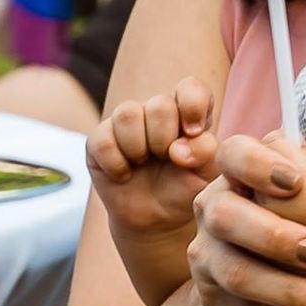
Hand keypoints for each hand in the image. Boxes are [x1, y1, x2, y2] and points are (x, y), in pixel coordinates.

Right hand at [87, 77, 218, 240]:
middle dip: (165, 139)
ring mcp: (125, 122)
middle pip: (159, 104)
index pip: (190, 88)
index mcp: (187, 112)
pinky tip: (124, 175)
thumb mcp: (206, 173)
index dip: (192, 106)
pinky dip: (116, 164)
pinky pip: (102, 140)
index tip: (193, 132)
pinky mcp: (99, 139)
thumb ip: (205, 152)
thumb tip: (177, 150)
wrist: (156, 217)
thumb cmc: (185, 188)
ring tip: (143, 164)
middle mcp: (155, 110)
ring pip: (127, 114)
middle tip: (166, 159)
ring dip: (139, 148)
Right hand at [187, 131, 305, 305]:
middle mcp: (212, 214)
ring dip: (289, 288)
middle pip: (226, 215)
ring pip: (238, 273)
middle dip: (274, 234)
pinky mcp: (216, 302)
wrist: (251, 296)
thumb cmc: (286, 236)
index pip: (232, 154)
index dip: (258, 164)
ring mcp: (208, 260)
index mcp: (235, 180)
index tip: (296, 182)